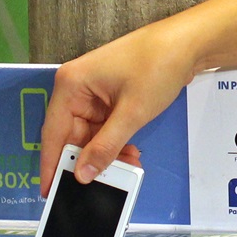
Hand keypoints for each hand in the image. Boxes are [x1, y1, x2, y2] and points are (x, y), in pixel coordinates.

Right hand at [38, 21, 199, 186]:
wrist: (187, 44)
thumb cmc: (157, 66)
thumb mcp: (131, 113)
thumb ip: (105, 147)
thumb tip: (83, 175)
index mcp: (71, 84)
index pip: (53, 133)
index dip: (51, 165)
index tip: (49, 193)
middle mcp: (76, 87)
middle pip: (71, 136)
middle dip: (87, 161)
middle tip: (100, 185)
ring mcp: (93, 92)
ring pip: (90, 135)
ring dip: (105, 153)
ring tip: (126, 166)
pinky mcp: (108, 96)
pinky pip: (103, 127)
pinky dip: (114, 142)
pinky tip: (129, 153)